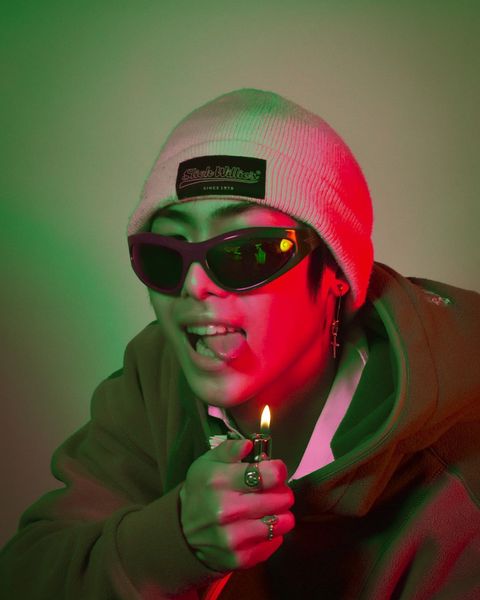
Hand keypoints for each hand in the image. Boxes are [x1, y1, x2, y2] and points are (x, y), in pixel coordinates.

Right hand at [179, 439, 294, 571]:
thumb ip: (229, 450)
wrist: (182, 531)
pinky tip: (260, 525)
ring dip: (281, 513)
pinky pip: (275, 542)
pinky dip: (273, 533)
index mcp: (220, 481)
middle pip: (281, 498)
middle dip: (281, 491)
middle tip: (272, 491)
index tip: (275, 470)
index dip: (278, 470)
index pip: (269, 475)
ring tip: (269, 508)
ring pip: (282, 522)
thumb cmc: (201, 490)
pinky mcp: (241, 558)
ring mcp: (235, 538)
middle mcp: (227, 511)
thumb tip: (249, 444)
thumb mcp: (207, 463)